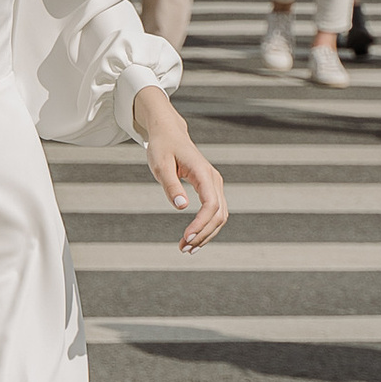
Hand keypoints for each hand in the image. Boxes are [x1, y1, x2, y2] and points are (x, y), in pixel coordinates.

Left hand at [132, 87, 227, 248]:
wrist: (169, 133)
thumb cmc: (162, 146)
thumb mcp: (160, 164)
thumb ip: (171, 185)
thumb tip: (181, 207)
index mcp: (203, 173)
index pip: (211, 205)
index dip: (201, 224)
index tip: (187, 236)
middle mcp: (214, 180)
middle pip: (219, 214)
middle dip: (203, 234)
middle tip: (184, 249)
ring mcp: (214, 184)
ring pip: (220, 216)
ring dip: (206, 234)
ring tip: (187, 248)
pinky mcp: (210, 189)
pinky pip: (215, 212)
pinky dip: (206, 227)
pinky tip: (193, 238)